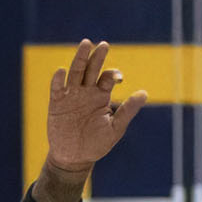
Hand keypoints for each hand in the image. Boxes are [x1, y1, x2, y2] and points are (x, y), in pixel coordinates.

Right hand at [45, 40, 146, 175]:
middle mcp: (86, 92)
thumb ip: (128, 110)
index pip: (108, 78)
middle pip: (92, 69)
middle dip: (97, 57)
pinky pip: (57, 89)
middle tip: (103, 44)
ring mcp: (71, 96)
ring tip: (86, 44)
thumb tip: (144, 93)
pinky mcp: (57, 104)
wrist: (75, 157)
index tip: (118, 78)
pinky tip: (62, 71)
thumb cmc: (97, 143)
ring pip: (75, 73)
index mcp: (101, 96)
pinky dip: (58, 80)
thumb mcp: (116, 127)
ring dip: (80, 59)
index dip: (113, 74)